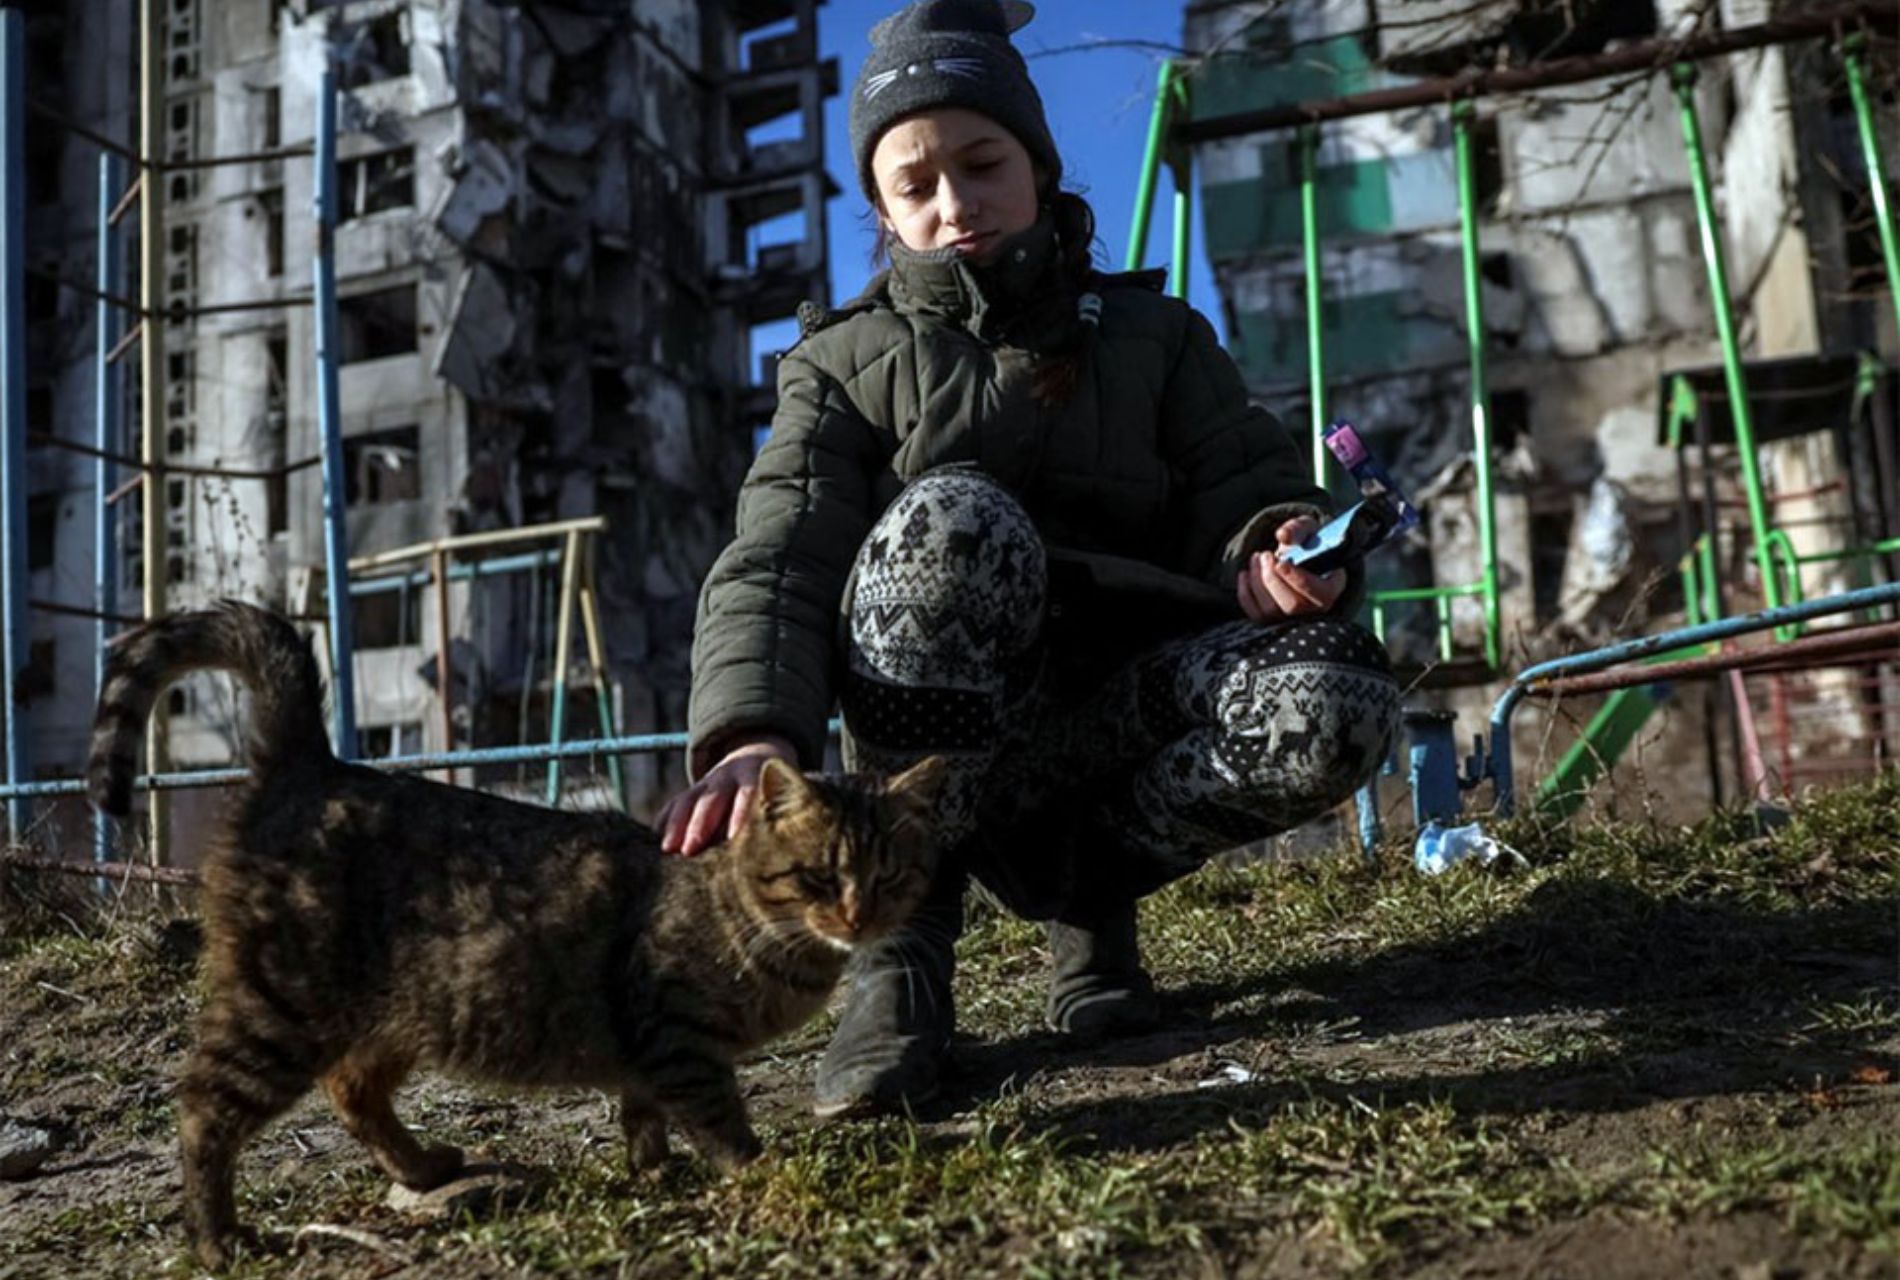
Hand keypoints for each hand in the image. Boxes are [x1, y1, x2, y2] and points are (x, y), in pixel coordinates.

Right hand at [658, 735, 796, 856]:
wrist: (756, 758)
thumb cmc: (774, 794)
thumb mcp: (780, 797)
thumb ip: (775, 820)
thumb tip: (775, 858)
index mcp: (756, 776)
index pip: (747, 796)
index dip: (739, 817)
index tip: (733, 841)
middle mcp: (728, 776)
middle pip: (712, 799)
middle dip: (700, 825)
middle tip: (691, 850)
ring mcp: (706, 782)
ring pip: (688, 801)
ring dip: (677, 825)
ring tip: (668, 850)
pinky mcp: (691, 791)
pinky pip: (673, 804)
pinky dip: (664, 822)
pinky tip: (656, 842)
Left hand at [1237, 516, 1345, 622]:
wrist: (1298, 557)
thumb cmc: (1306, 544)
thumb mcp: (1307, 529)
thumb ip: (1298, 529)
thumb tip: (1283, 536)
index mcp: (1330, 590)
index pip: (1318, 593)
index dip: (1297, 579)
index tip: (1281, 562)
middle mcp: (1313, 611)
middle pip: (1291, 605)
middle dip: (1272, 578)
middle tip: (1265, 555)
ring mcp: (1290, 619)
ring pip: (1270, 610)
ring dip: (1257, 581)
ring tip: (1256, 558)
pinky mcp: (1270, 621)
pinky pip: (1254, 613)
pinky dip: (1245, 593)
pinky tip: (1245, 573)